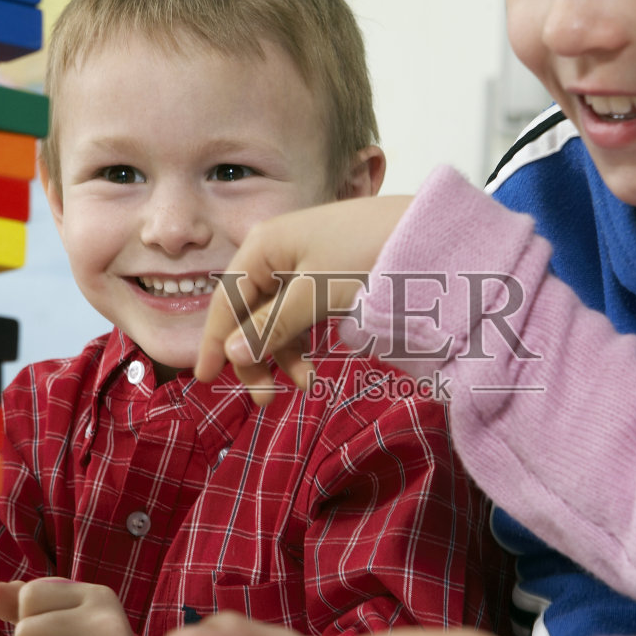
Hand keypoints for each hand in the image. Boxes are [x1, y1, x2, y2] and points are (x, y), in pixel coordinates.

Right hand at [196, 195, 412, 402]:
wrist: (429, 237)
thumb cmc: (365, 256)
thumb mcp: (314, 294)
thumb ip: (272, 325)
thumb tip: (231, 353)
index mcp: (263, 246)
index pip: (227, 298)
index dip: (214, 340)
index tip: (206, 378)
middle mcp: (277, 253)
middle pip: (250, 312)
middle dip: (255, 356)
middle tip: (265, 398)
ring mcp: (304, 265)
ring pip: (278, 318)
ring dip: (284, 355)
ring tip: (305, 386)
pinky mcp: (328, 278)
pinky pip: (302, 315)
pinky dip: (304, 342)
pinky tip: (314, 367)